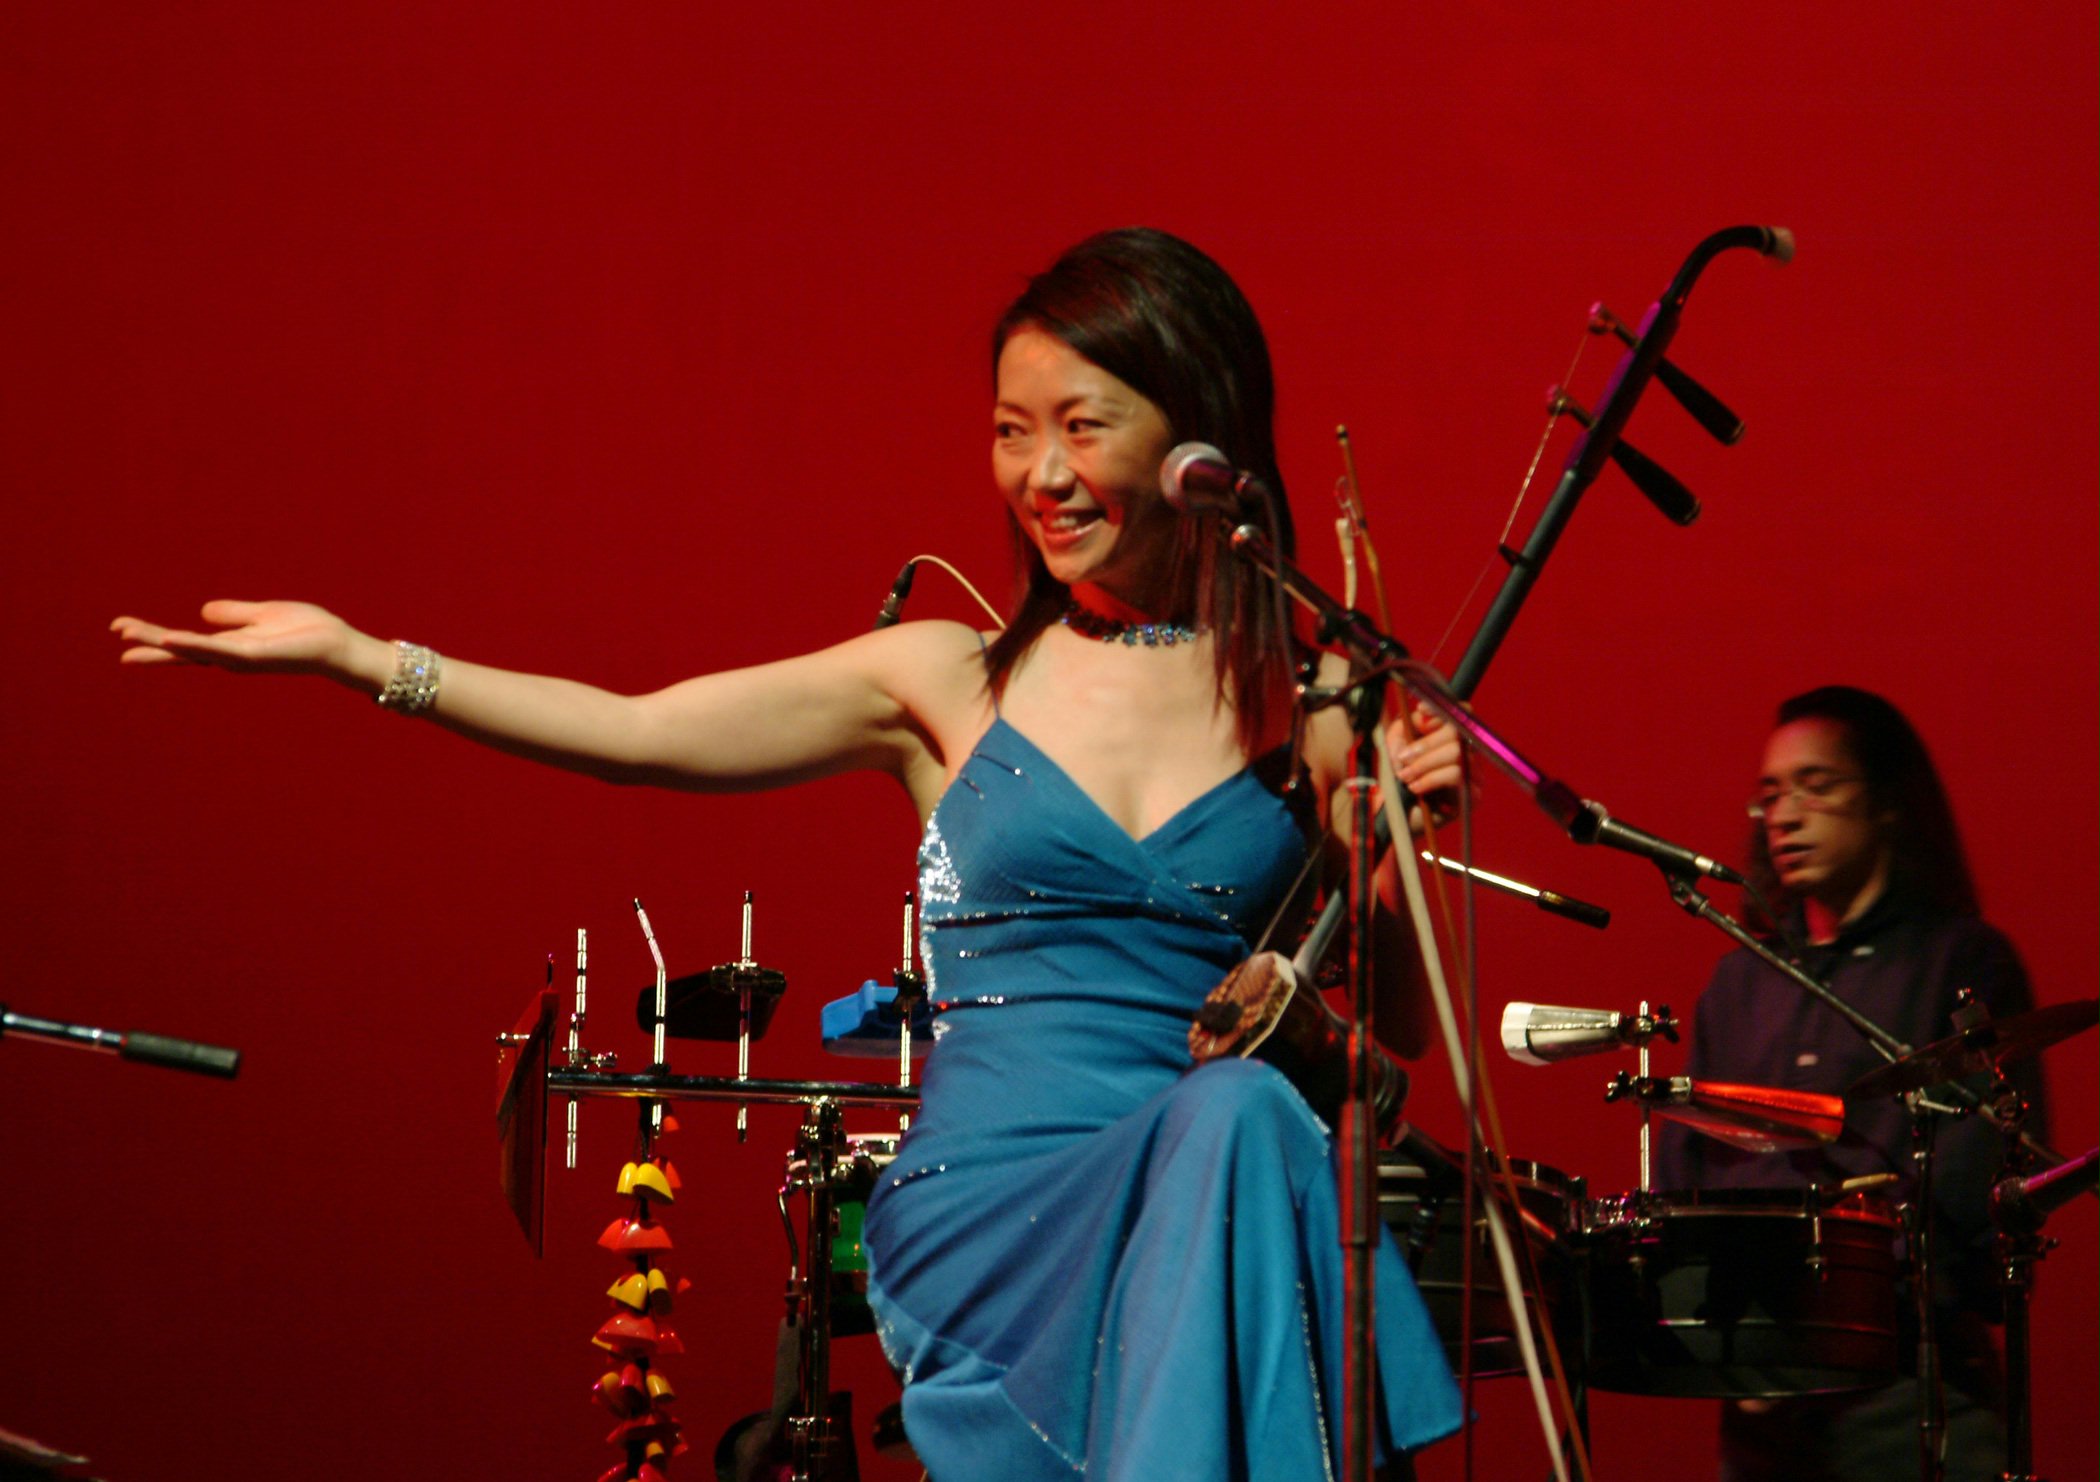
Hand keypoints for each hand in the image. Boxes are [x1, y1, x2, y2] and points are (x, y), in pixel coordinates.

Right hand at [110, 600, 370, 681]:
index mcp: (230, 645)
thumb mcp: (263, 614)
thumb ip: (234, 614)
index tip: (122, 629)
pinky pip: (220, 650)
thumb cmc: (308, 631)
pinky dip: (196, 646)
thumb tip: (203, 612)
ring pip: (194, 651)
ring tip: (131, 639)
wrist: (339, 645)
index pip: (184, 641)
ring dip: (163, 644)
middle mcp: (231, 656)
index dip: (155, 636)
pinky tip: (173, 640)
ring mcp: (241, 658)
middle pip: (181, 649)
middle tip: (117, 632)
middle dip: (149, 642)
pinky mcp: (256, 656)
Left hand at [1386, 704, 1469, 831]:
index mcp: (1453, 738)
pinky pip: (1457, 775)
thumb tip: (1423, 716)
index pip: (1462, 712)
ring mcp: (1475, 774)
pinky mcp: (1474, 795)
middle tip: (1402, 758)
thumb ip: (1406, 725)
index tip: (1421, 711)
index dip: (1443, 709)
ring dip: (1425, 763)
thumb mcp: (1396, 746)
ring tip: (1405, 776)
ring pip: (1457, 753)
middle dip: (1426, 743)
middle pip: (1458, 731)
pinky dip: (1431, 778)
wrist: (1396, 816)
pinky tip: (1415, 787)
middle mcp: (1469, 753)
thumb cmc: (1399, 779)